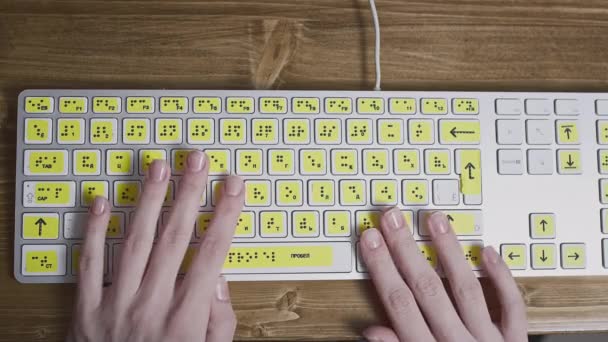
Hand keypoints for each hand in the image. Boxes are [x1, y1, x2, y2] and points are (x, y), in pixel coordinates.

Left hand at [68, 151, 244, 341]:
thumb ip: (217, 320)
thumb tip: (217, 277)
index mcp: (186, 318)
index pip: (212, 254)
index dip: (225, 215)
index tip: (233, 186)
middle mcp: (152, 305)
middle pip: (176, 238)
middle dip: (189, 194)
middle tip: (197, 160)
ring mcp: (116, 305)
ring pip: (136, 242)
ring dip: (149, 201)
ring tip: (158, 168)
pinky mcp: (86, 309)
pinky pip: (89, 264)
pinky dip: (94, 231)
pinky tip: (104, 202)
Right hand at [360, 209, 526, 341]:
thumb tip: (371, 332)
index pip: (398, 303)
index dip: (381, 267)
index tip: (369, 239)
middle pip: (426, 288)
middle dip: (405, 249)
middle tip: (392, 217)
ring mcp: (487, 341)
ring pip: (465, 289)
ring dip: (448, 252)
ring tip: (435, 220)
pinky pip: (511, 307)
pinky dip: (502, 279)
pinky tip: (489, 251)